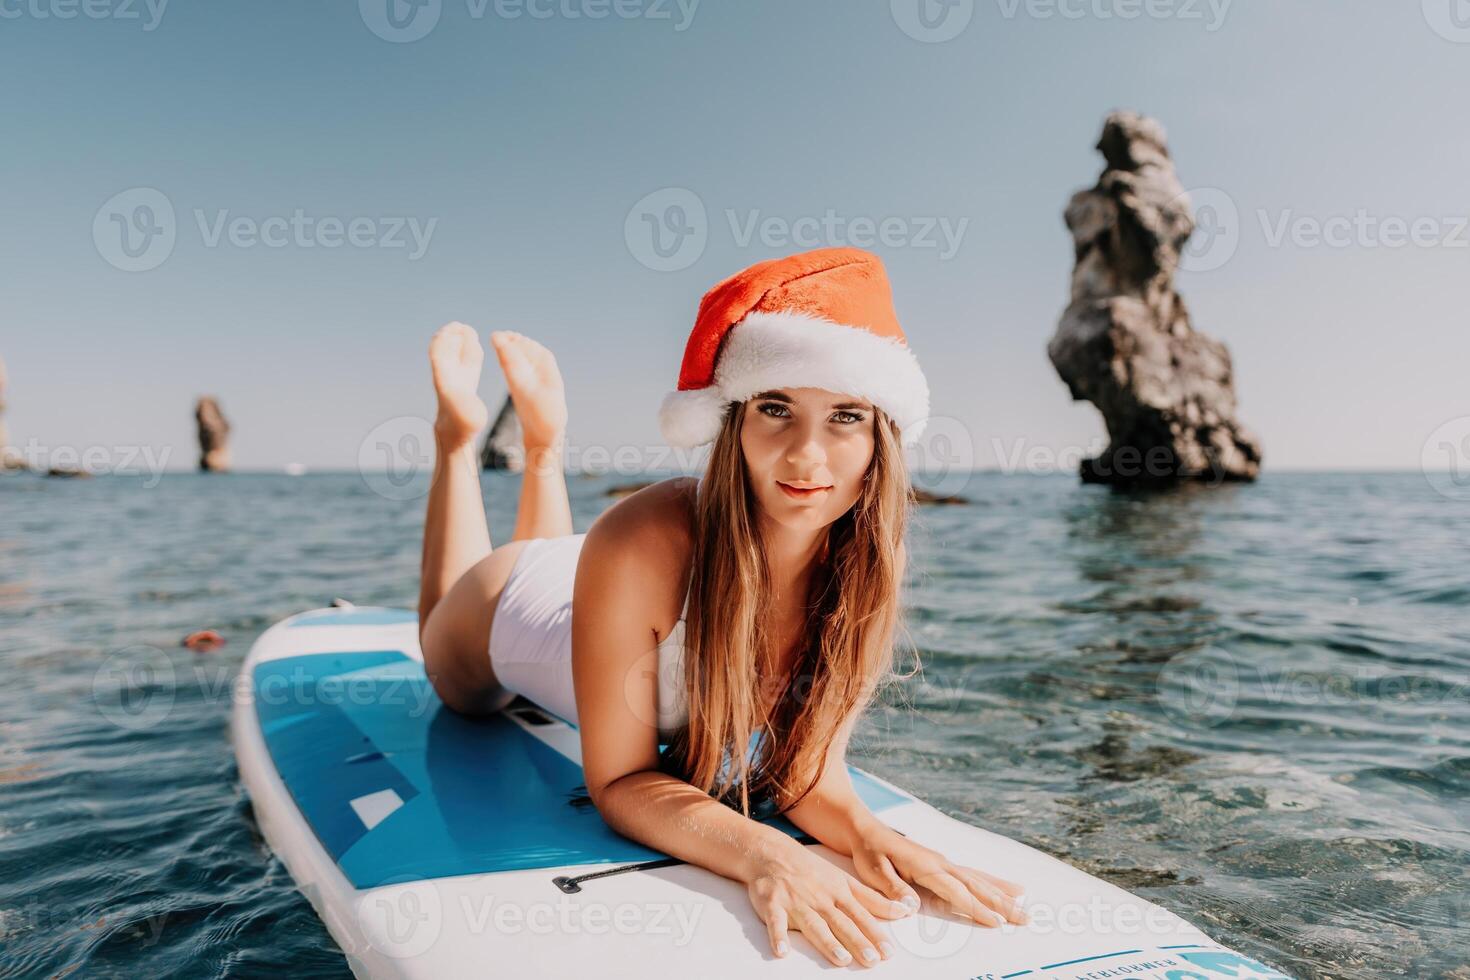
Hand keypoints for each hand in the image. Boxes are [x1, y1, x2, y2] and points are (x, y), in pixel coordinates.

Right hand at [746, 839, 913, 966]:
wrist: (772, 852)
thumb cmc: (810, 870)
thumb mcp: (842, 879)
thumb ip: (870, 898)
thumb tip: (901, 910)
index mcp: (838, 891)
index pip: (860, 915)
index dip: (875, 933)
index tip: (888, 951)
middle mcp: (820, 897)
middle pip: (841, 922)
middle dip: (857, 941)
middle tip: (872, 959)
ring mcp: (795, 900)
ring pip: (814, 924)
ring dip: (828, 942)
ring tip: (841, 959)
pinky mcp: (772, 903)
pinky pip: (775, 922)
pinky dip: (778, 936)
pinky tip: (782, 951)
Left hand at [850, 826, 1027, 927]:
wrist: (863, 829)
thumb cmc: (868, 850)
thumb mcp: (873, 870)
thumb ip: (893, 888)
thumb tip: (912, 905)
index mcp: (926, 866)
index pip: (956, 892)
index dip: (976, 908)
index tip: (996, 922)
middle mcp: (940, 863)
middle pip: (976, 886)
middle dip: (1001, 903)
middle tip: (1025, 918)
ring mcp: (943, 863)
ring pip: (978, 880)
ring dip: (1001, 893)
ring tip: (1024, 903)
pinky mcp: (941, 866)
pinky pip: (971, 876)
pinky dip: (991, 882)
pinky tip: (1006, 887)